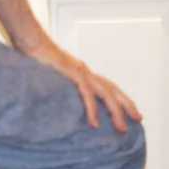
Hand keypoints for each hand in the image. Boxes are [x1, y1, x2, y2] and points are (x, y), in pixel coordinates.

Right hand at [20, 36, 141, 132]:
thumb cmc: (38, 58)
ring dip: (115, 111)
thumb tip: (64, 105)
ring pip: (105, 93)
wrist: (30, 41)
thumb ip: (63, 88)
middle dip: (127, 105)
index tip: (131, 113)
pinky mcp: (72, 72)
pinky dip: (92, 109)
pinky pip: (86, 93)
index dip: (121, 99)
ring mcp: (81, 71)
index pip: (108, 87)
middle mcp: (86, 71)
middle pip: (113, 89)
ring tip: (121, 127)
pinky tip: (94, 122)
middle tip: (138, 119)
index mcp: (83, 72)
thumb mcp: (54, 77)